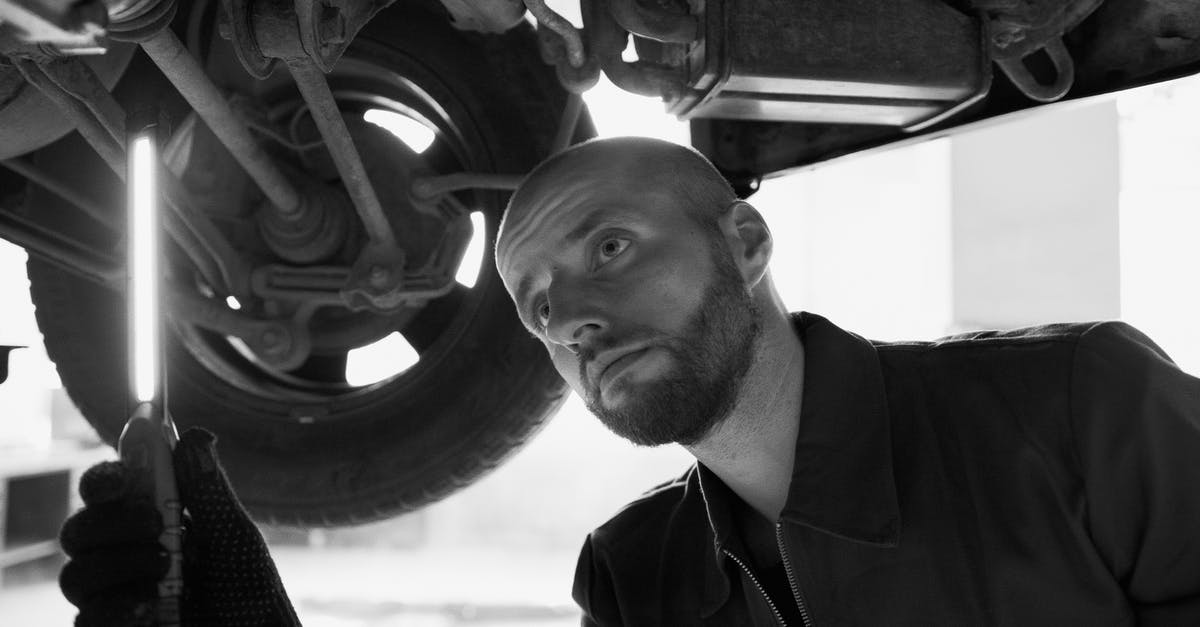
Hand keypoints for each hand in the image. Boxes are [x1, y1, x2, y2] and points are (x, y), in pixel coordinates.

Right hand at [59, 428, 299, 625]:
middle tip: (155, 525)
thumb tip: (196, 436)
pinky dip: (118, 609)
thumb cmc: (245, 583)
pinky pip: (87, 618)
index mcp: (146, 518)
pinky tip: (152, 606)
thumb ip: (208, 490)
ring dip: (121, 566)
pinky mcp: (111, 625)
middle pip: (78, 530)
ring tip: (166, 570)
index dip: (102, 480)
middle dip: (112, 524)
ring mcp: (112, 594)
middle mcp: (121, 553)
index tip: (121, 479)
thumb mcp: (233, 534)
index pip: (105, 491)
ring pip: (76, 575)